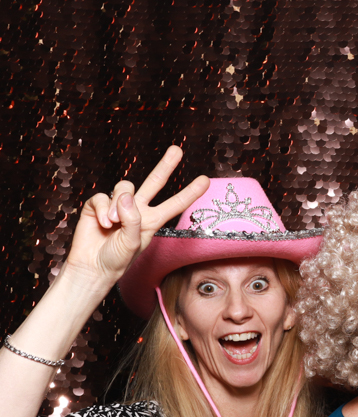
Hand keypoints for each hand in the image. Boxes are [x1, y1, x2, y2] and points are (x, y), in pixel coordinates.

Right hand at [64, 146, 209, 284]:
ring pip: (124, 187)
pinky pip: (101, 197)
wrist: (91, 266)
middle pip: (154, 182)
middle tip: (177, 150)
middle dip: (165, 165)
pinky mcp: (98, 205)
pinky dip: (101, 210)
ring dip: (117, 205)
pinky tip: (102, 224)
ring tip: (113, 224)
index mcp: (152, 220)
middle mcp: (137, 209)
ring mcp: (117, 205)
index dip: (190, 192)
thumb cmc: (116, 259)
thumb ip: (133, 219)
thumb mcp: (132, 243)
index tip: (206, 180)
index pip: (175, 204)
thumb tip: (126, 195)